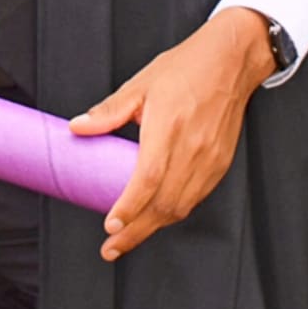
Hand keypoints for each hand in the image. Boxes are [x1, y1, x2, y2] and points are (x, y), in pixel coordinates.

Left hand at [69, 6, 276, 260]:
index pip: (147, 180)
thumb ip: (108, 111)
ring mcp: (210, 158)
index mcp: (169, 126)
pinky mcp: (220, 163)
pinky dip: (174, 212)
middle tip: (110, 248)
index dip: (128, 208)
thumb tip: (77, 127)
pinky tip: (158, 215)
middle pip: (164, 204)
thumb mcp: (141, 84)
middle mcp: (192, 148)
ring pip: (181, 207)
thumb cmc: (185, 68)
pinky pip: (196, 198)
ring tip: (129, 237)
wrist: (230, 61)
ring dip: (154, 227)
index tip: (110, 227)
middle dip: (135, 232)